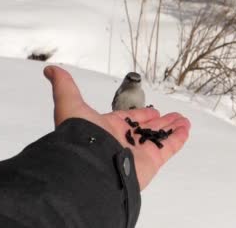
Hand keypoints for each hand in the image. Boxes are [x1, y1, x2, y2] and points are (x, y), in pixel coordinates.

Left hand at [43, 66, 190, 189]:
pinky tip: (185, 129)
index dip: (140, 115)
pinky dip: (178, 139)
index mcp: (107, 129)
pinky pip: (168, 148)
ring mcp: (138, 152)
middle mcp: (123, 141)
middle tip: (172, 116)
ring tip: (183, 121)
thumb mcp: (70, 104)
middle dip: (160, 123)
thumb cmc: (80, 136)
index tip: (152, 112)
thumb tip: (50, 70)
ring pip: (159, 138)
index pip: (128, 120)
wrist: (89, 165)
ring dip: (171, 129)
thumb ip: (64, 87)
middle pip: (146, 130)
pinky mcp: (151, 161)